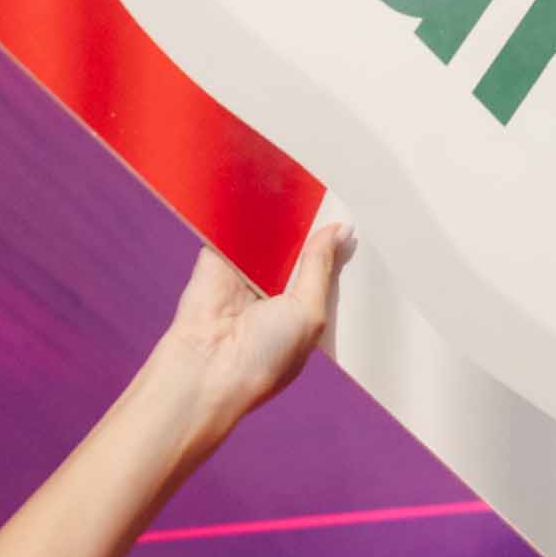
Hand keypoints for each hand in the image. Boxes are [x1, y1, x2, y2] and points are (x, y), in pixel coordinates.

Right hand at [155, 210, 351, 433]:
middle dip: (309, 226)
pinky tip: (263, 190)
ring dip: (278, 215)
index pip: (322, 272)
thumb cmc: (263, 357)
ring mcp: (243, 275)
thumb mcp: (309, 313)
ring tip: (298, 188)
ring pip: (266, 234)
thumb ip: (320, 268)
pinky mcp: (216, 259)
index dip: (334, 248)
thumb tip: (340, 230)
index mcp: (301, 313)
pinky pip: (232, 227)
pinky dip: (243, 208)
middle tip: (327, 196)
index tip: (350, 220)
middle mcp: (273, 293)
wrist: (206, 367)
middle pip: (297, 248)